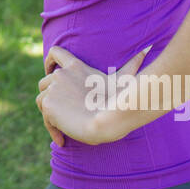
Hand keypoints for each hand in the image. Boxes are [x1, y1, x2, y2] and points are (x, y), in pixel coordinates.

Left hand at [35, 44, 152, 147]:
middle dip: (50, 96)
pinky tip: (62, 140)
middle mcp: (61, 75)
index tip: (50, 71)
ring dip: (49, 113)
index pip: (56, 53)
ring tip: (62, 127)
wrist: (107, 118)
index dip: (49, 61)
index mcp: (77, 67)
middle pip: (44, 82)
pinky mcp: (48, 105)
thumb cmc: (119, 100)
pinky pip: (45, 118)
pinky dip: (51, 128)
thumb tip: (148, 49)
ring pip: (41, 100)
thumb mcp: (124, 79)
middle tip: (62, 112)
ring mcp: (53, 89)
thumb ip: (133, 64)